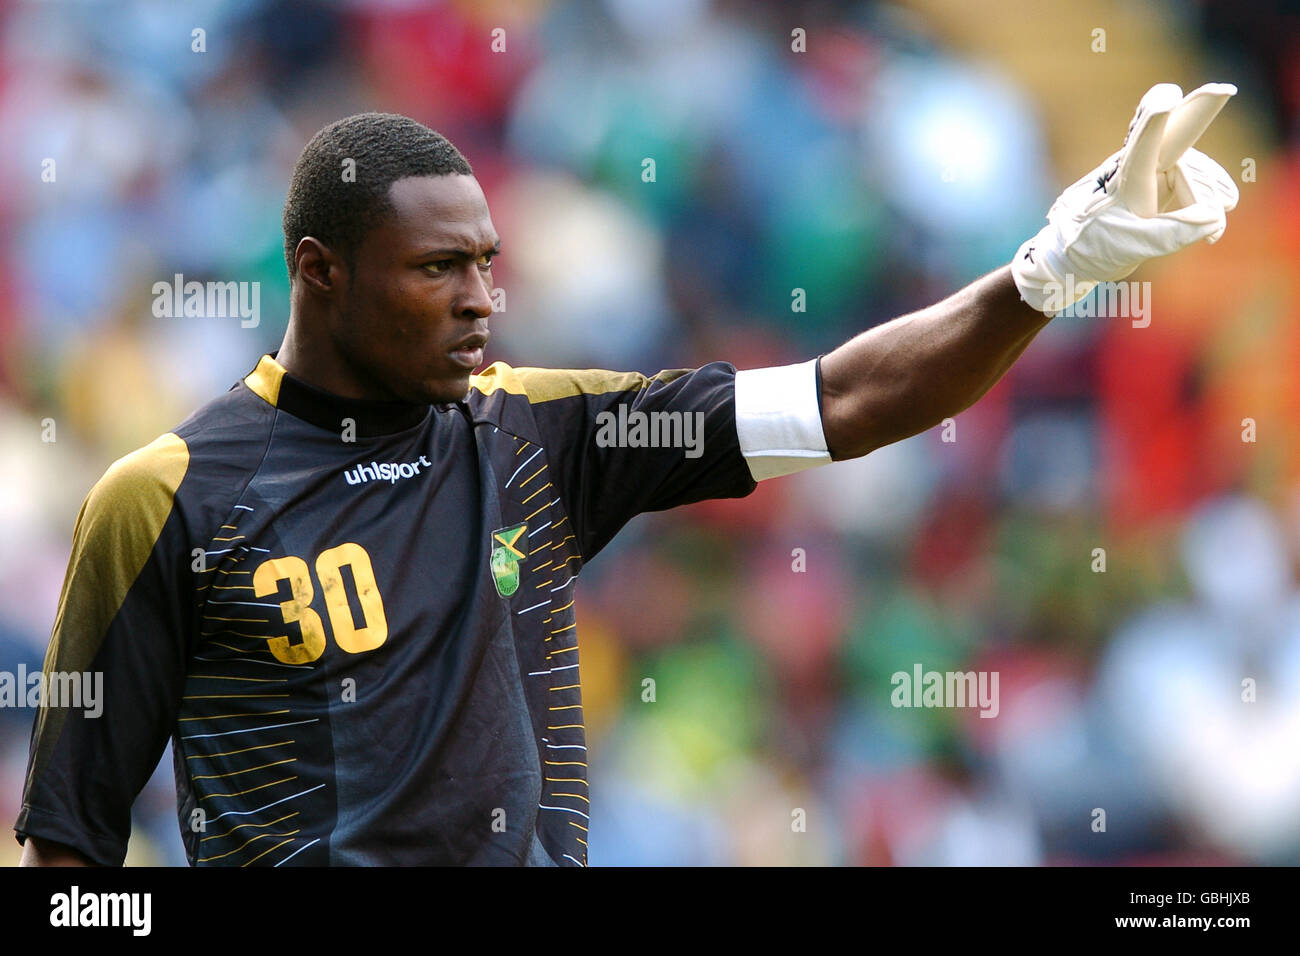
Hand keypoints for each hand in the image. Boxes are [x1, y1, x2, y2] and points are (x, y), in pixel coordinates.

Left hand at [1012, 83, 1239, 314]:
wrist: (1081, 252)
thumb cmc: (1097, 246)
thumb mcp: (1131, 246)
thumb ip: (1171, 234)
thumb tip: (1214, 218)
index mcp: (1123, 181)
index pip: (1141, 148)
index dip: (1155, 123)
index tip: (1167, 96)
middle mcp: (1138, 166)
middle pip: (1174, 138)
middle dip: (1196, 112)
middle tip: (1221, 90)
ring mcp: (1152, 168)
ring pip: (1194, 169)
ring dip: (1208, 194)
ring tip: (1212, 234)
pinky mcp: (1164, 177)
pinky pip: (1197, 180)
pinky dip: (1209, 199)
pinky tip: (1216, 220)